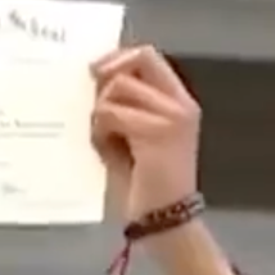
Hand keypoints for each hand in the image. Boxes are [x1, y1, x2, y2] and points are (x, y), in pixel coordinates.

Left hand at [90, 46, 201, 221]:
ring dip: (100, 112)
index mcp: (178, 100)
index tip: (93, 71)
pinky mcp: (157, 133)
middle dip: (106, 82)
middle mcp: (180, 104)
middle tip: (95, 109)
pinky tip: (106, 149)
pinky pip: (112, 113)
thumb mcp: (132, 134)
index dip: (117, 57)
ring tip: (104, 139)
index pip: (147, 56)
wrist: (164, 218)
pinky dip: (100, 130)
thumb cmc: (144, 182)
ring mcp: (172, 117)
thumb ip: (122, 103)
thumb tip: (93, 75)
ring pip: (118, 88)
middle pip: (132, 64)